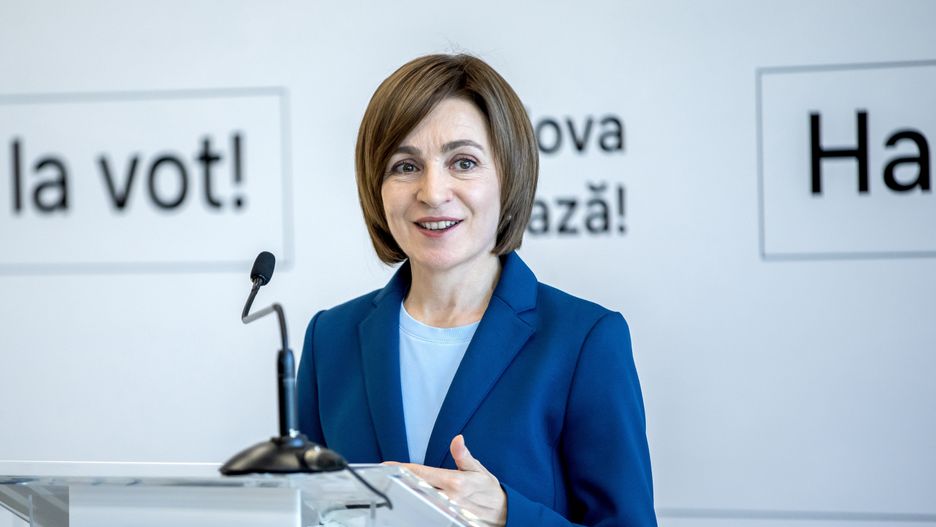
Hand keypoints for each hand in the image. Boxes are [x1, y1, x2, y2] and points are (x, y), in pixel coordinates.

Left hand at [386, 435, 506, 525]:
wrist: (505, 512)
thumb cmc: (489, 490)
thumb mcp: (478, 470)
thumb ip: (463, 456)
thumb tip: (457, 439)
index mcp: (454, 482)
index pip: (422, 473)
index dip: (403, 468)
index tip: (387, 465)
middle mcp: (450, 497)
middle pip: (417, 489)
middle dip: (401, 482)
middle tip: (386, 476)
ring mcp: (449, 512)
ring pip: (422, 503)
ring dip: (409, 496)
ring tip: (395, 490)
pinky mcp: (451, 521)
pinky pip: (431, 516)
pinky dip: (421, 509)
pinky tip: (411, 506)